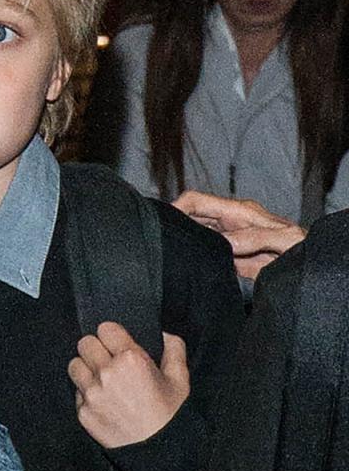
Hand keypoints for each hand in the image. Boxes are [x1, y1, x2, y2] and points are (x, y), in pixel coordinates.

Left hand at [69, 323, 188, 448]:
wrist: (158, 453)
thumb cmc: (170, 415)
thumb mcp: (180, 379)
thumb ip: (174, 348)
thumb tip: (163, 334)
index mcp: (131, 359)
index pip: (105, 328)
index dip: (111, 334)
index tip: (116, 343)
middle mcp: (107, 373)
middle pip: (85, 343)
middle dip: (96, 348)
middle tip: (107, 359)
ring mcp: (92, 394)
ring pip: (74, 365)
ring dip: (85, 368)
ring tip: (99, 378)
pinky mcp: (83, 412)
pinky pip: (76, 391)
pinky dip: (85, 393)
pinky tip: (101, 400)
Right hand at [173, 190, 304, 278]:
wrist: (312, 265)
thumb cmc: (305, 249)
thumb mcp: (286, 239)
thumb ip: (256, 238)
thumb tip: (225, 243)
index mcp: (238, 212)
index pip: (197, 201)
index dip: (176, 208)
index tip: (162, 224)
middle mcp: (230, 223)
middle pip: (191, 217)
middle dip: (173, 226)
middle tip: (158, 244)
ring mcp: (228, 240)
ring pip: (195, 236)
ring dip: (183, 244)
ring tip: (167, 257)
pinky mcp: (231, 258)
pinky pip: (206, 255)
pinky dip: (194, 260)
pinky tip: (186, 269)